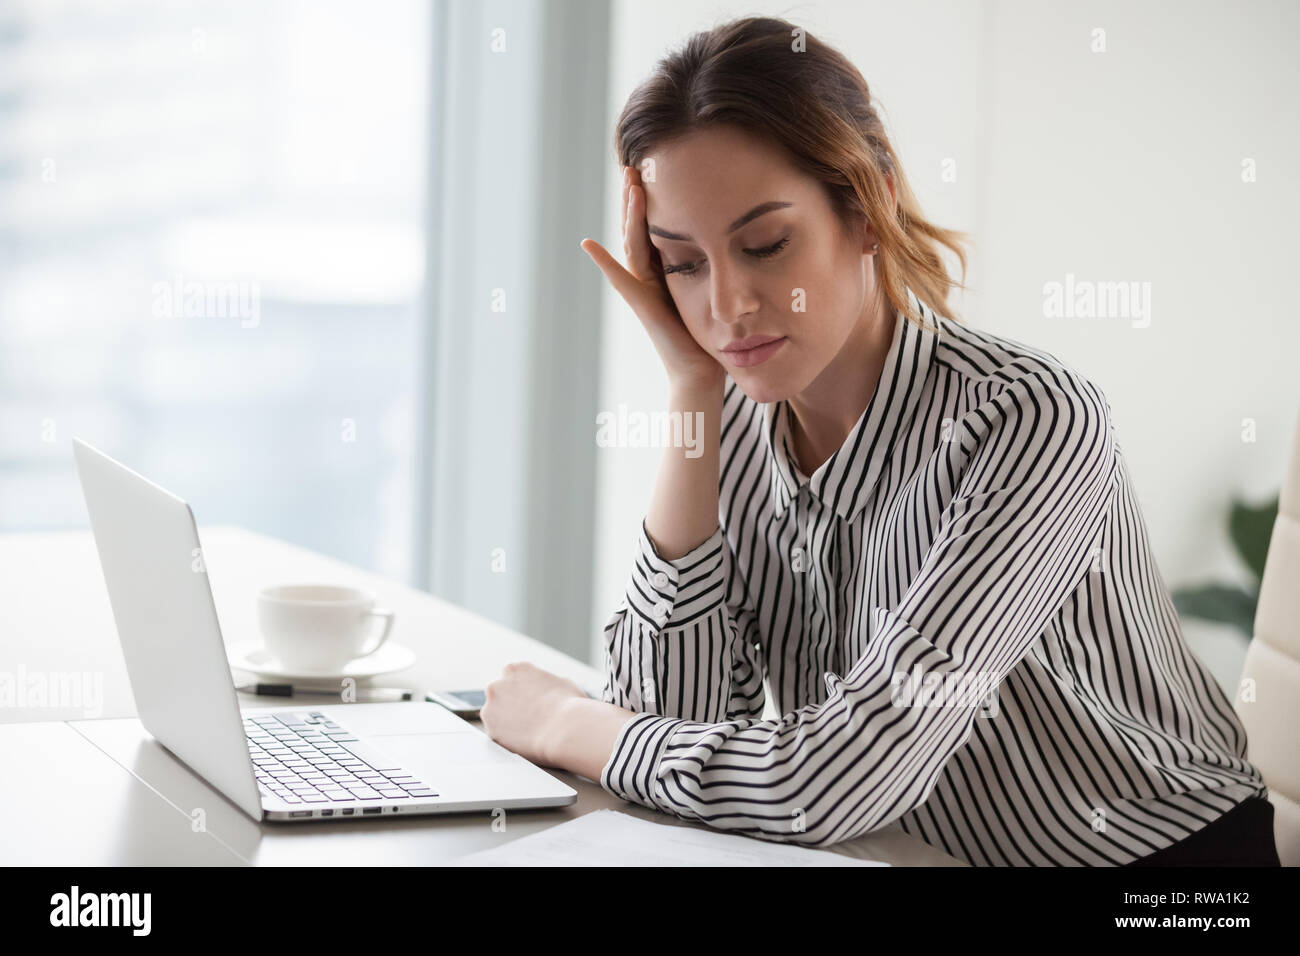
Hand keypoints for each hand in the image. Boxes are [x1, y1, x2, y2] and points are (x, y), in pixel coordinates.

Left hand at [479, 661, 587, 766]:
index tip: (530, 703)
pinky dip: (507, 739)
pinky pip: (497, 734)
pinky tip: (524, 741)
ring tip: (529, 732)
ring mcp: (491, 707)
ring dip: (507, 723)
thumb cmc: (570, 707)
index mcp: (517, 670)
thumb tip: (553, 689)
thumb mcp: (564, 684)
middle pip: (500, 696)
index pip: (512, 679)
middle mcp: (498, 685)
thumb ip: (549, 683)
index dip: (522, 692)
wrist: (564, 730)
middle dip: (510, 706)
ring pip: (495, 716)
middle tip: (528, 719)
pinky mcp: (490, 729)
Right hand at [580, 165, 724, 390]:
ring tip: (629, 184)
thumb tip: (747, 231)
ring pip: (633, 243)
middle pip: (641, 228)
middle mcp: (653, 275)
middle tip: (635, 164)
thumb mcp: (719, 287)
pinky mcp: (642, 305)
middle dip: (638, 196)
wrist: (703, 372)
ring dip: (629, 213)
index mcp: (671, 269)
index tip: (659, 166)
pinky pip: (622, 279)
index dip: (656, 199)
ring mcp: (643, 289)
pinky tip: (589, 244)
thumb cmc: (715, 336)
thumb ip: (722, 263)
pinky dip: (604, 262)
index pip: (660, 226)